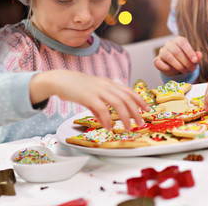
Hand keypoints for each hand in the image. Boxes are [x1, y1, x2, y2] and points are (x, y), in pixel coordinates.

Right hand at [29, 70, 149, 129]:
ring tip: (128, 128)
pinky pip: (102, 109)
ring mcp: (98, 90)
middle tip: (141, 123)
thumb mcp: (92, 96)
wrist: (59, 79)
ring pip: (118, 103)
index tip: (147, 109)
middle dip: (136, 111)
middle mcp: (106, 85)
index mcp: (109, 84)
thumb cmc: (76, 87)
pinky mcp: (88, 96)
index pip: (129, 91)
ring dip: (125, 117)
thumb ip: (100, 109)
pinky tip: (110, 127)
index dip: (140, 100)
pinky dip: (108, 119)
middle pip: (127, 98)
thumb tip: (106, 122)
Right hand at [154, 36, 201, 75]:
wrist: (174, 68)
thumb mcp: (192, 59)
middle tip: (191, 68)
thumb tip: (199, 55)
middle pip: (176, 51)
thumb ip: (196, 57)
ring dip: (178, 66)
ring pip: (169, 57)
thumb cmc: (185, 60)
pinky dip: (168, 68)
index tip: (195, 60)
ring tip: (185, 70)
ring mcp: (162, 51)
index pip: (183, 43)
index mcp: (179, 40)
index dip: (189, 52)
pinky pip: (161, 64)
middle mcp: (169, 44)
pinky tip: (174, 70)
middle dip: (185, 61)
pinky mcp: (157, 60)